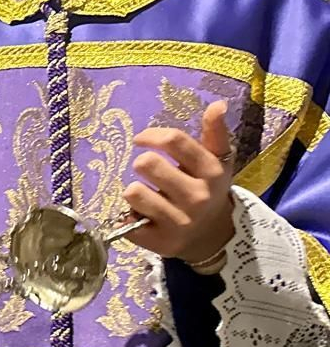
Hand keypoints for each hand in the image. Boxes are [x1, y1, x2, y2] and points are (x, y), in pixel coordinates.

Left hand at [122, 101, 235, 265]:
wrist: (210, 235)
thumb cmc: (206, 189)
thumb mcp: (216, 161)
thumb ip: (214, 133)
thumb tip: (218, 104)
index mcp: (211, 171)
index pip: (174, 141)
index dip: (151, 135)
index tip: (141, 139)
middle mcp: (197, 197)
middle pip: (147, 164)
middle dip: (141, 164)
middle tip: (146, 170)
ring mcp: (178, 221)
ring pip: (133, 193)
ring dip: (133, 192)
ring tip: (145, 195)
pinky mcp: (158, 241)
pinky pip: (127, 221)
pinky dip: (129, 216)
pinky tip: (142, 216)